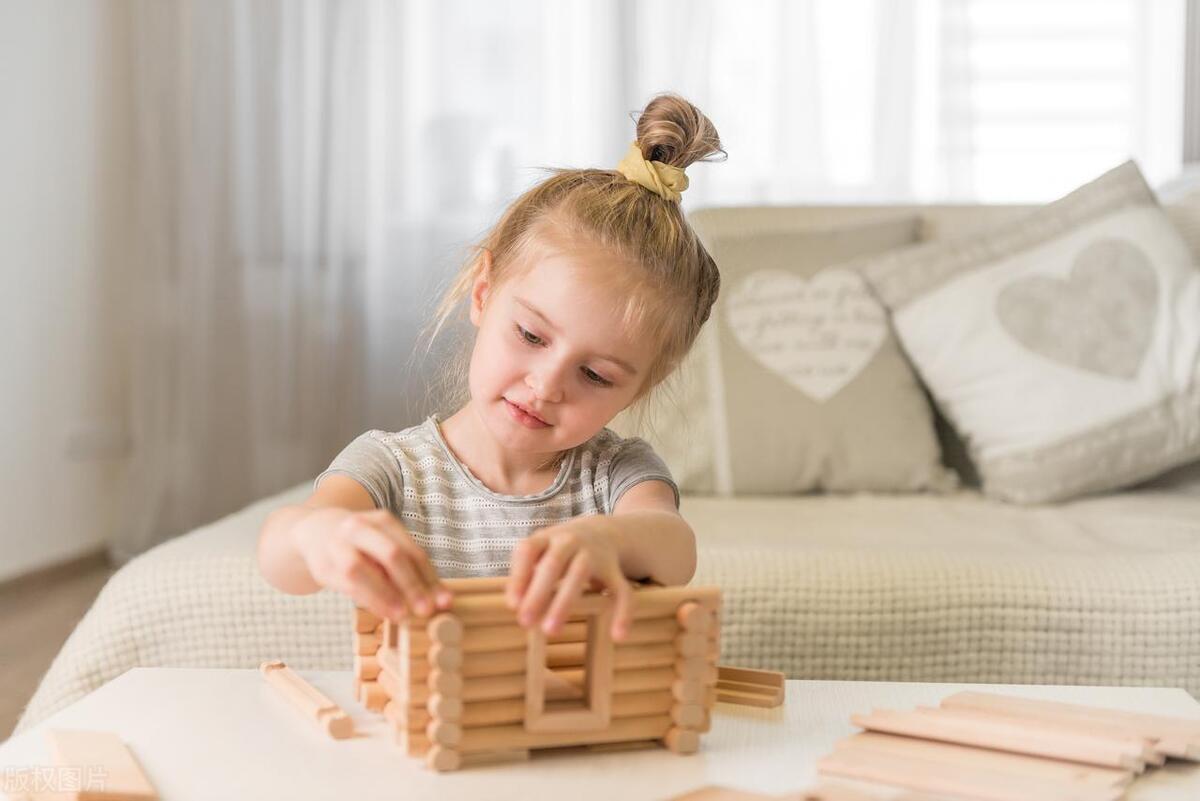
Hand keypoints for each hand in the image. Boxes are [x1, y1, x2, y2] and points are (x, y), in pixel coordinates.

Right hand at [295, 508, 451, 621]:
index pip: (412, 550)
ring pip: (363, 570)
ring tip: (404, 615)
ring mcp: (338, 545)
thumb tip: (438, 597)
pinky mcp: (323, 566)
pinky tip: (384, 612)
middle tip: (427, 610)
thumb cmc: (361, 544)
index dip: (430, 577)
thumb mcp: (383, 544)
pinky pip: (348, 585)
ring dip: (385, 595)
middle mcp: (359, 528)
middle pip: (391, 554)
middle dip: (412, 584)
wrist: (314, 532)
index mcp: (382, 521)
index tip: (445, 600)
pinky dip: (368, 600)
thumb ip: (406, 566)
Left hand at [505, 520, 633, 641]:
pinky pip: (622, 591)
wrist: (602, 531)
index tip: (512, 605)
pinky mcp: (615, 570)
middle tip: (525, 622)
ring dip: (564, 602)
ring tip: (551, 631)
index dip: (519, 576)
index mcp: (548, 537)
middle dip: (538, 593)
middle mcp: (571, 541)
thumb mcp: (540, 552)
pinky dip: (622, 613)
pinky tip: (618, 636)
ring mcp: (595, 554)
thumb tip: (513, 604)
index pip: (528, 550)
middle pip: (553, 563)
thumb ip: (525, 573)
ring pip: (580, 574)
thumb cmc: (560, 550)